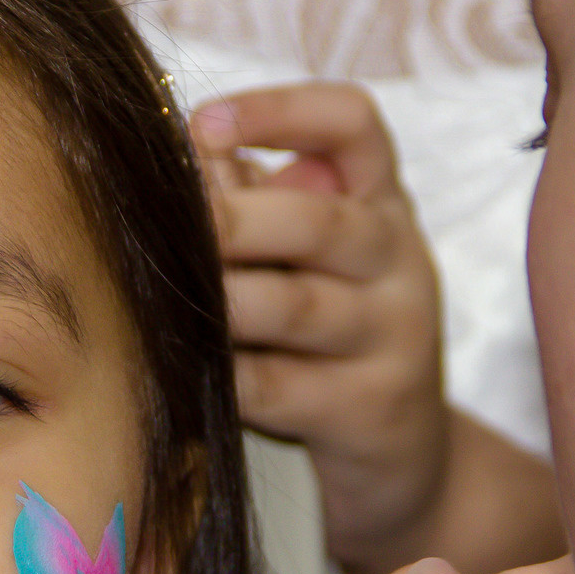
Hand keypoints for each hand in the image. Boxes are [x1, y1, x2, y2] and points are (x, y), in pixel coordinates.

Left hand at [196, 86, 563, 573]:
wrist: (406, 462)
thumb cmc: (326, 340)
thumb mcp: (306, 259)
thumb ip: (247, 199)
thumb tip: (171, 149)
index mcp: (380, 202)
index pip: (352, 125)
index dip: (281, 111)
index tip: (205, 122)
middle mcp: (399, 260)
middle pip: (320, 221)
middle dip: (234, 221)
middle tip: (172, 228)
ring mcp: (394, 338)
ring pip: (296, 307)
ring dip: (222, 303)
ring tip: (168, 304)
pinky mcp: (371, 411)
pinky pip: (279, 387)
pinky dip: (222, 377)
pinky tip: (181, 371)